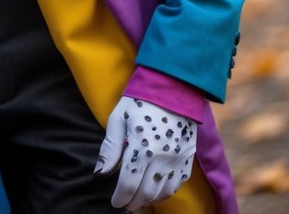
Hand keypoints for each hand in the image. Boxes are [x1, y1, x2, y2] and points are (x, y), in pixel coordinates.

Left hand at [96, 96, 196, 210]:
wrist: (173, 86)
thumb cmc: (140, 100)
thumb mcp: (118, 117)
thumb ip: (110, 147)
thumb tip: (100, 172)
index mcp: (141, 146)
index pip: (129, 183)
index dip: (120, 197)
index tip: (115, 202)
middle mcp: (161, 157)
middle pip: (146, 192)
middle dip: (133, 202)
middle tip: (125, 204)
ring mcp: (177, 158)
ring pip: (163, 192)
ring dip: (149, 200)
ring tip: (138, 199)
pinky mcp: (188, 157)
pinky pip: (177, 184)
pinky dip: (165, 192)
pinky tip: (156, 190)